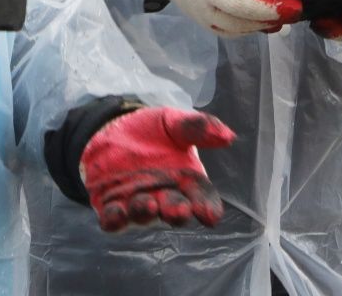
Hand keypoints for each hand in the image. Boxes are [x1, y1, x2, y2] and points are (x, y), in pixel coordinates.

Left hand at [79, 106, 234, 231]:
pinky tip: (117, 212)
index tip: (210, 215)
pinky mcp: (113, 208)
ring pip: (143, 215)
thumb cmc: (153, 131)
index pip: (202, 198)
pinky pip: (113, 218)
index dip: (207, 208)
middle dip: (178, 213)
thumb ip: (196, 128)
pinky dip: (115, 218)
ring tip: (149, 204)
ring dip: (146, 213)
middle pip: (175, 210)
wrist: (114, 130)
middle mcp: (165, 197)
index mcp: (187, 181)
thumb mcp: (174, 122)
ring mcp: (139, 204)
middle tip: (181, 211)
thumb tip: (228, 136)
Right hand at [154, 0, 304, 35]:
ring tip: (286, 17)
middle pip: (240, 5)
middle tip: (297, 6)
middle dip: (272, 8)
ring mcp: (194, 2)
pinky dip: (245, 31)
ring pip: (232, 23)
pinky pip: (221, 29)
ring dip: (261, 23)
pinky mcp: (193, 12)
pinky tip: (266, 24)